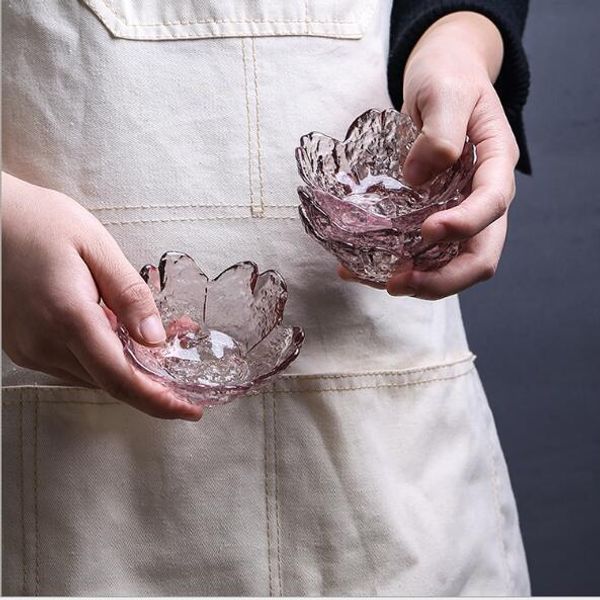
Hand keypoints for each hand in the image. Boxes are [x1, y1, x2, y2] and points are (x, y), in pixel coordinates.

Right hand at [1, 173, 201, 420]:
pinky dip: (107, 359)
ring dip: (132, 368)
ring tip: (164, 340)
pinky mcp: (26, 347)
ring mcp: (30, 349)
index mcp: (66, 316)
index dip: (158, 399)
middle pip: (110, 382)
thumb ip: (129, 296)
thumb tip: (156, 339)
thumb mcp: (97, 247)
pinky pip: (76, 366)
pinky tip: (125, 336)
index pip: (119, 377)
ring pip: (94, 377)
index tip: (190, 409)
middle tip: (185, 360)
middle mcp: (43, 343)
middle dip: (154, 380)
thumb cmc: (41, 222)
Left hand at [340, 12, 519, 299]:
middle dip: (443, 279)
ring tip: (377, 281)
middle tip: (399, 282)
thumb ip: (439, 132)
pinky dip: (397, 265)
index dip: (464, 225)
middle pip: (480, 255)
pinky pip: (424, 253)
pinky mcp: (434, 216)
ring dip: (419, 282)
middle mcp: (482, 197)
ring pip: (452, 264)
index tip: (427, 230)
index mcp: (496, 164)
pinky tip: (361, 268)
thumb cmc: (448, 79)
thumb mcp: (445, 91)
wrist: (442, 78)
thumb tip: (416, 179)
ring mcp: (459, 211)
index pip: (492, 205)